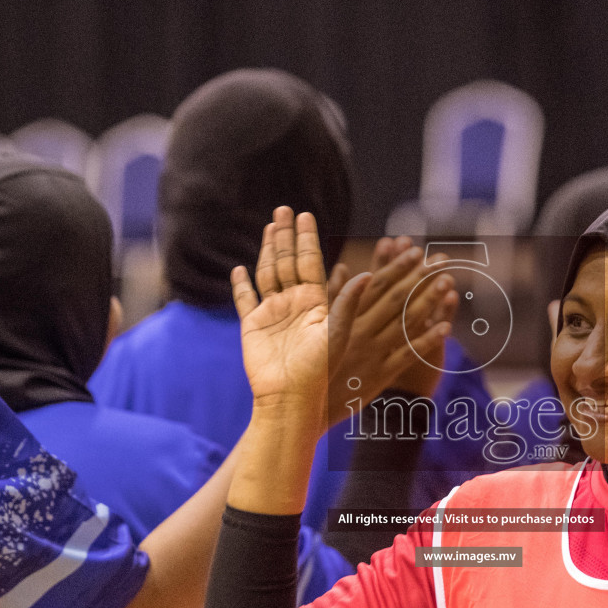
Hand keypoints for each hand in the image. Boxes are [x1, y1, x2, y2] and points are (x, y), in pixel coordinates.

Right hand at [233, 207, 368, 414]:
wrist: (290, 398)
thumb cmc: (319, 371)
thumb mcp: (335, 334)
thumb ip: (347, 303)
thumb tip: (369, 274)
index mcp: (315, 303)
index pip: (311, 262)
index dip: (307, 239)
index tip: (306, 215)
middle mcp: (294, 304)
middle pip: (288, 262)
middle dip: (286, 237)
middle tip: (284, 209)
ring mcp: (272, 313)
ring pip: (268, 274)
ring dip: (266, 251)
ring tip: (269, 227)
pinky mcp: (252, 326)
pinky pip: (245, 300)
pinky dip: (240, 285)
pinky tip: (239, 269)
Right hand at [326, 236, 455, 418]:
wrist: (310, 407)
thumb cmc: (311, 363)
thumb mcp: (315, 327)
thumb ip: (332, 298)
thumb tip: (344, 268)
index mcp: (344, 318)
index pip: (375, 285)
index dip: (398, 266)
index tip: (416, 250)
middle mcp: (360, 332)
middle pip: (395, 300)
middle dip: (419, 278)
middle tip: (441, 259)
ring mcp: (373, 354)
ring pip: (405, 324)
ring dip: (428, 302)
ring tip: (447, 282)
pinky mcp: (382, 375)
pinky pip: (408, 355)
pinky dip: (427, 340)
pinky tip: (446, 327)